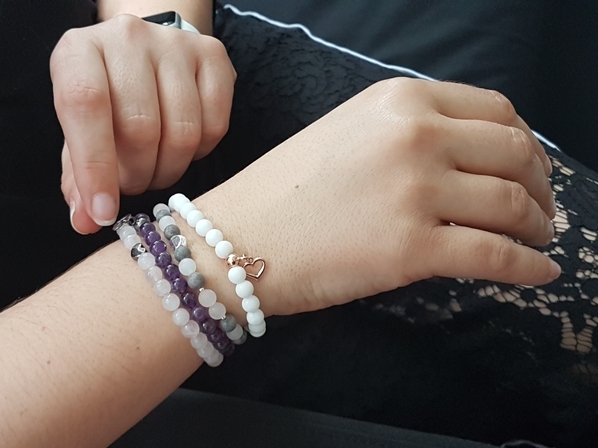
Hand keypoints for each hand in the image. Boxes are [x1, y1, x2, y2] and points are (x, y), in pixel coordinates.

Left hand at [50, 14, 235, 233]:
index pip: (85, 106)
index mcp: (80, 51)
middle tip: (134, 184)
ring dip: (170, 170)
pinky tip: (183, 147)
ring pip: (183, 133)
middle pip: (141, 127)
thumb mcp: (80, 128)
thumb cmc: (109, 96)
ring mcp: (176, 45)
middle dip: (138, 175)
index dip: (95, 166)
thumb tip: (86, 222)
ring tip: (157, 168)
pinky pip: (215, 127)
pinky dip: (200, 153)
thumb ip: (79, 174)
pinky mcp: (214, 57)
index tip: (103, 214)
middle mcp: (128, 38)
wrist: (144, 52)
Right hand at [193, 78, 558, 316]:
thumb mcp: (352, 134)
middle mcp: (415, 135)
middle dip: (539, 186)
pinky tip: (538, 273)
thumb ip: (411, 133)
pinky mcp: (412, 247)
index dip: (525, 146)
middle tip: (539, 211)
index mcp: (401, 100)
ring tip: (536, 240)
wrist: (236, 238)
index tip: (530, 170)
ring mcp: (415, 190)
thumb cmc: (286, 190)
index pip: (497, 112)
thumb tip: (473, 160)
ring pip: (512, 205)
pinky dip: (527, 267)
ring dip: (537, 226)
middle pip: (514, 154)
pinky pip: (495, 256)